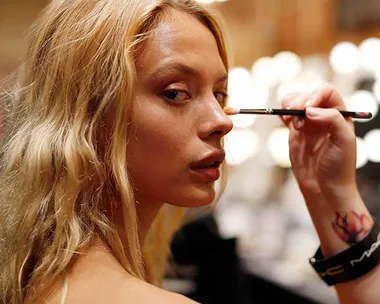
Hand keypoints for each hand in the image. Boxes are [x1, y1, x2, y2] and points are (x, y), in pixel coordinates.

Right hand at [281, 83, 357, 204]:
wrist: (324, 187)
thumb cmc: (339, 167)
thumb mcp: (344, 141)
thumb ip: (332, 120)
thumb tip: (310, 110)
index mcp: (340, 114)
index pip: (326, 91)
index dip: (314, 95)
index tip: (306, 110)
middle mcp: (323, 115)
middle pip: (307, 94)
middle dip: (298, 102)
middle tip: (296, 120)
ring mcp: (308, 123)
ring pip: (294, 101)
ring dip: (288, 107)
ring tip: (291, 122)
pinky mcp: (295, 131)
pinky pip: (286, 114)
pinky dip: (282, 113)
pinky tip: (285, 122)